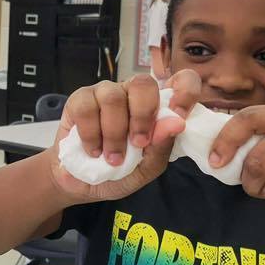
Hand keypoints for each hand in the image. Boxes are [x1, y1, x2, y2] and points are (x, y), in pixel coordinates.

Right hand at [48, 70, 200, 202]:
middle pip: (143, 83)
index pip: (181, 80)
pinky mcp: (80, 99)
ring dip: (114, 133)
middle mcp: (132, 94)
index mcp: (157, 106)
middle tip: (138, 144)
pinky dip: (90, 134)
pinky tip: (93, 151)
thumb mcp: (145, 169)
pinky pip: (86, 108)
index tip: (180, 117)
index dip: (185, 92)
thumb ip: (161, 148)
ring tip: (112, 158)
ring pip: (113, 97)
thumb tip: (176, 124)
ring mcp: (105, 93)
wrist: (80, 184)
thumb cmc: (117, 173)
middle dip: (142, 115)